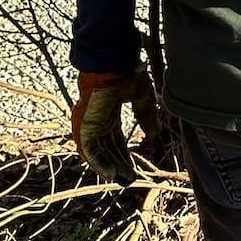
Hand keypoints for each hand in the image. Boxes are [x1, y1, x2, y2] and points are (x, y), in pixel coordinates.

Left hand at [71, 68, 168, 186]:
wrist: (112, 61)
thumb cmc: (126, 73)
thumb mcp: (142, 98)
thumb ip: (146, 116)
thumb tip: (154, 133)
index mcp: (110, 113)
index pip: (115, 140)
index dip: (124, 154)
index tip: (132, 167)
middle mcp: (98, 120)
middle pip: (107, 148)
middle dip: (118, 164)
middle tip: (128, 178)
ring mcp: (90, 122)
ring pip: (97, 151)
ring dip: (108, 166)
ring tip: (120, 180)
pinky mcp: (85, 124)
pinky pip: (89, 149)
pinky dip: (98, 162)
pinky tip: (109, 174)